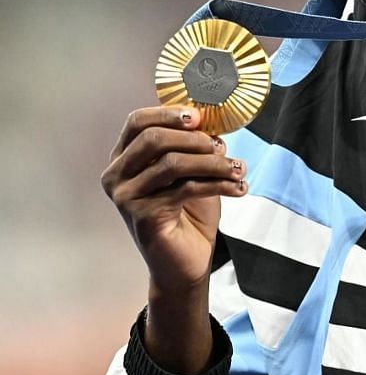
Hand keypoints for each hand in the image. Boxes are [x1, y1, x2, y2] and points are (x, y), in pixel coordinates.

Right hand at [101, 107, 246, 296]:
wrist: (186, 260)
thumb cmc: (189, 213)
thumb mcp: (192, 171)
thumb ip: (193, 146)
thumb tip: (211, 123)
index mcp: (124, 159)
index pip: (137, 122)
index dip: (168, 113)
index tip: (198, 117)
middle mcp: (117, 176)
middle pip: (154, 139)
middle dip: (195, 139)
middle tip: (223, 149)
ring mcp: (126, 196)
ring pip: (172, 163)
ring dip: (214, 163)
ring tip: (238, 170)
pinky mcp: (142, 215)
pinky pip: (186, 188)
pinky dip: (219, 184)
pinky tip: (239, 188)